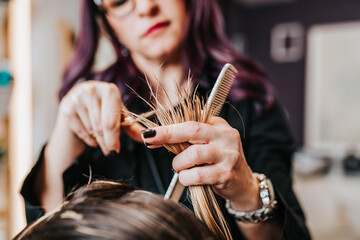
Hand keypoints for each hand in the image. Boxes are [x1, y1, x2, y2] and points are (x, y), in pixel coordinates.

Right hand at [57, 80, 142, 155]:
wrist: (79, 102)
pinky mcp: (66, 108)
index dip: (114, 137)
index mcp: (109, 90)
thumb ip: (132, 126)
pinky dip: (88, 139)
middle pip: (100, 127)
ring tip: (102, 142)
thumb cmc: (104, 109)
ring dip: (99, 141)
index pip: (111, 121)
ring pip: (91, 130)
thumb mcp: (118, 115)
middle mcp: (92, 91)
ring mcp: (77, 99)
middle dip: (107, 142)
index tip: (116, 149)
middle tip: (110, 151)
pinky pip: (80, 131)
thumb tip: (147, 137)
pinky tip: (92, 137)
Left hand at [141, 117, 259, 209]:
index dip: (168, 127)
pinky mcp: (227, 173)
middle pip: (193, 129)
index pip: (190, 121)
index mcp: (219, 125)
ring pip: (194, 153)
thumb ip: (186, 140)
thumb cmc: (218, 163)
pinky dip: (186, 177)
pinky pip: (198, 174)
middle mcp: (226, 136)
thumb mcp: (207, 145)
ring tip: (180, 169)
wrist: (243, 185)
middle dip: (168, 133)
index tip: (150, 133)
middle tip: (149, 138)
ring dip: (179, 163)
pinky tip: (187, 178)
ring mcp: (228, 154)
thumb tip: (154, 138)